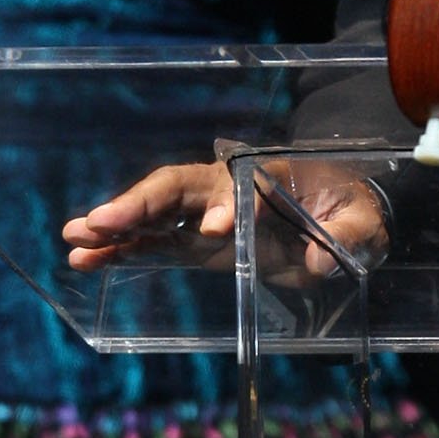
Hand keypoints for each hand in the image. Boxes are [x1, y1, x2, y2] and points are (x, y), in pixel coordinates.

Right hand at [62, 157, 389, 280]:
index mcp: (268, 177)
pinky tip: (86, 260)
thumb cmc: (351, 207)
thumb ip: (349, 234)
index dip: (226, 206)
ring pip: (154, 213)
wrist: (340, 210)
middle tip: (103, 220)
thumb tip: (318, 260)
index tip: (215, 233)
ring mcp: (206, 215)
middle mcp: (227, 190)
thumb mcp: (364, 220)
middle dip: (140, 203)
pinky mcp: (197, 243)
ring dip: (116, 225)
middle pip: (176, 188)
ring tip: (75, 237)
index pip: (240, 185)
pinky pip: (153, 243)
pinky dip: (121, 250)